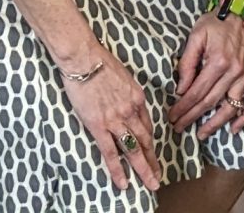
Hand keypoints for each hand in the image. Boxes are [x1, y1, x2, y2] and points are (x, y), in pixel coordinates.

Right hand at [57, 43, 159, 190]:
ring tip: (150, 183)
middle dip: (153, 161)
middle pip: (146, 141)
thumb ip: (128, 93)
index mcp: (138, 98)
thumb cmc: (101, 62)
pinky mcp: (99, 126)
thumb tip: (126, 103)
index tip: (152, 152)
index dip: (151, 142)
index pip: (147, 125)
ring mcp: (116, 120)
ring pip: (133, 150)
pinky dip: (118, 169)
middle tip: (158, 177)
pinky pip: (110, 153)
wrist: (84, 59)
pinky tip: (123, 182)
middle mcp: (131, 111)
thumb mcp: (124, 76)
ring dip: (143, 169)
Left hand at [169, 12, 243, 138]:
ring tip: (202, 133)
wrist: (240, 12)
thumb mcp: (196, 36)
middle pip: (210, 102)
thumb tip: (180, 89)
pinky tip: (234, 128)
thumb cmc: (216, 22)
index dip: (183, 107)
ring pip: (231, 107)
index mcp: (218, 61)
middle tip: (179, 128)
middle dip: (192, 118)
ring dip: (215, 124)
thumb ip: (187, 63)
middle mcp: (234, 71)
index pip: (197, 92)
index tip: (173, 117)